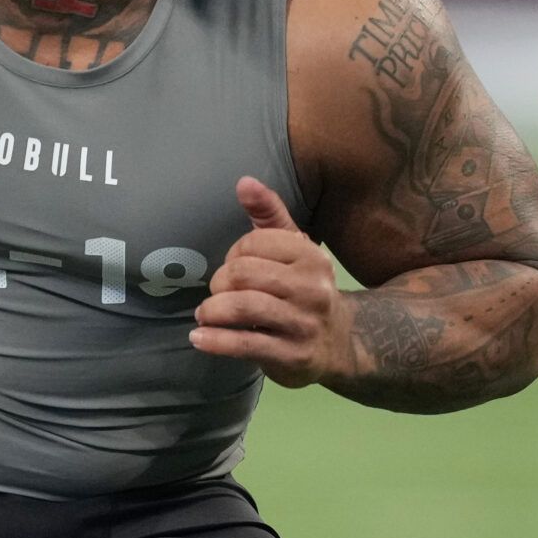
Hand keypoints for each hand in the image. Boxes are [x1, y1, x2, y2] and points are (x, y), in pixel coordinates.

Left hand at [190, 176, 350, 387]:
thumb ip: (268, 214)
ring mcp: (304, 323)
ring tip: (206, 315)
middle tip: (218, 293)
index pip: (253, 244)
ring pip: (242, 307)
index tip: (235, 268)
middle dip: (219, 283)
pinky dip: (214, 340)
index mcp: (311, 256)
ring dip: (212, 310)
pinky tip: (199, 338)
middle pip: (243, 274)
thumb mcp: (292, 248)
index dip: (233, 255)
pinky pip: (244, 343)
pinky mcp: (293, 355)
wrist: (338, 343)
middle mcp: (312, 288)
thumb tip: (244, 181)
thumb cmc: (304, 288)